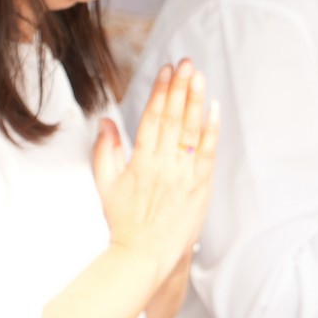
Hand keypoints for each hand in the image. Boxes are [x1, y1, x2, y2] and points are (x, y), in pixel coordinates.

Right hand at [93, 59, 219, 286]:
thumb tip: (106, 122)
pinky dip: (211, 130)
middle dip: (180, 88)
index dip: (159, 92)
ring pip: (192, 131)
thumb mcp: (104, 183)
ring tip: (199, 77)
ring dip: (196, 101)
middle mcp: (164, 165)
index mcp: (140, 162)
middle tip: (186, 63)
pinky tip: (213, 110)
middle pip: (173, 119)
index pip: (152, 118)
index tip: (165, 70)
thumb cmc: (122, 219)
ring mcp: (185, 175)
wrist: (145, 254)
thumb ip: (105, 150)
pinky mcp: (200, 187)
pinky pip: (207, 153)